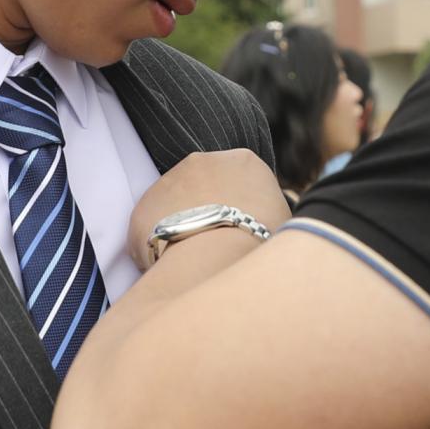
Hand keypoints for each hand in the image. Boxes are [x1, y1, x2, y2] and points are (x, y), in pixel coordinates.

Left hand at [128, 149, 290, 270]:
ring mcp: (168, 181)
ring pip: (175, 207)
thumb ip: (273, 213)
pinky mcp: (143, 207)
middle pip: (205, 187)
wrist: (216, 255)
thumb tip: (271, 223)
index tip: (244, 231)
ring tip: (195, 261)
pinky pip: (152, 229)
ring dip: (182, 228)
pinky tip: (173, 267)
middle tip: (218, 246)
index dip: (242, 208)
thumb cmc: (260, 241)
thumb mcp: (285, 221)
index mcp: (244, 161)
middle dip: (209, 212)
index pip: (242, 180)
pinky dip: (160, 247)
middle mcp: (203, 161)